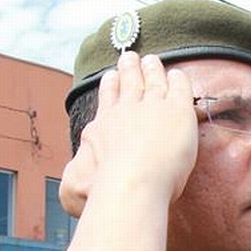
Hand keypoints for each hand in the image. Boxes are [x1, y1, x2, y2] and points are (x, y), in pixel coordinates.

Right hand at [60, 52, 197, 217]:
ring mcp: (152, 106)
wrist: (130, 184)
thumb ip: (77, 179)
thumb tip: (72, 187)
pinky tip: (178, 75)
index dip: (111, 87)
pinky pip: (179, 87)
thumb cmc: (105, 193)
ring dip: (151, 68)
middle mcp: (126, 110)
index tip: (110, 77)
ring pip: (153, 80)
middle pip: (129, 83)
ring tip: (151, 60)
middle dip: (128, 69)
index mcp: (104, 125)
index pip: (108, 100)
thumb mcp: (79, 186)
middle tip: (128, 57)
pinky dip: (178, 79)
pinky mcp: (176, 110)